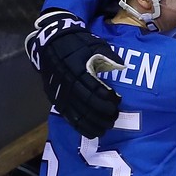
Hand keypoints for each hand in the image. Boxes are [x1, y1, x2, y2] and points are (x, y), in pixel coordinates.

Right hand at [25, 10, 123, 138]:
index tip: (118, 101)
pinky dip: (80, 126)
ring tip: (105, 128)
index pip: (94, 88)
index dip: (107, 97)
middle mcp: (67, 83)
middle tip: (114, 117)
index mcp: (78, 69)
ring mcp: (60, 93)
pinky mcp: (55, 99)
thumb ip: (109, 57)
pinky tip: (91, 131)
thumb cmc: (78, 44)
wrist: (52, 43)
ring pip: (76, 113)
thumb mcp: (96, 45)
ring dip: (92, 123)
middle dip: (102, 113)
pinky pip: (68, 116)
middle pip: (86, 104)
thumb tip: (123, 67)